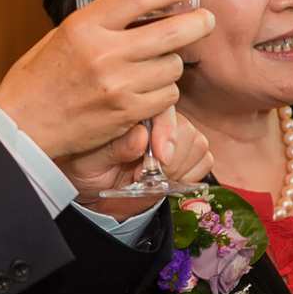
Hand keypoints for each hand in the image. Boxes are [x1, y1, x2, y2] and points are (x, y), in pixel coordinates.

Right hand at [0, 0, 213, 159]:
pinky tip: (148, 90)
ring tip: (157, 63)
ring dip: (172, 63)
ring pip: (172, 66)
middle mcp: (104, 53)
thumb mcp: (61, 35)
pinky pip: (166, 97)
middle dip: (197, 23)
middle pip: (171, 31)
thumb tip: (143, 7)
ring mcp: (118, 85)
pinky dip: (164, 92)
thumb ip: (100, 22)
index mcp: (84, 26)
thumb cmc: (38, 78)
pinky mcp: (126, 113)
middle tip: (206, 19)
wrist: (22, 124)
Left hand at [65, 108, 212, 219]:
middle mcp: (157, 116)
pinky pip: (204, 160)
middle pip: (184, 127)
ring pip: (196, 144)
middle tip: (142, 175)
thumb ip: (115, 148)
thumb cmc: (88, 167)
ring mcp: (176, 132)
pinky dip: (187, 176)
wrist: (96, 187)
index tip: (160, 158)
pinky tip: (164, 181)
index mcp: (131, 108)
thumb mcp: (90, 160)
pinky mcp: (190, 151)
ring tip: (148, 178)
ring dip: (176, 169)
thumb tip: (141, 136)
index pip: (162, 106)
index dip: (165, 131)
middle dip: (169, 159)